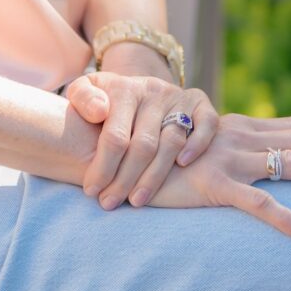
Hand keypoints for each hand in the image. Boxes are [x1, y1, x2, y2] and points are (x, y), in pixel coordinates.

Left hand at [63, 67, 217, 208]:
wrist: (135, 87)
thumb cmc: (104, 100)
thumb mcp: (84, 91)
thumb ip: (82, 98)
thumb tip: (99, 112)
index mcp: (124, 88)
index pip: (115, 135)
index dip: (103, 167)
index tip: (91, 191)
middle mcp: (153, 91)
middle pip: (143, 144)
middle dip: (124, 180)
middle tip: (110, 203)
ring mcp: (177, 96)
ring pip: (172, 140)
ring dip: (155, 176)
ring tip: (137, 200)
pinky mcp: (198, 101)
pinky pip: (207, 123)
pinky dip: (198, 144)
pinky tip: (182, 165)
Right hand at [140, 112, 290, 238]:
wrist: (113, 155)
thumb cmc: (149, 159)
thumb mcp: (189, 150)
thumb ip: (214, 151)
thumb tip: (240, 165)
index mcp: (232, 129)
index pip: (287, 128)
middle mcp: (235, 137)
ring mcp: (226, 159)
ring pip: (289, 164)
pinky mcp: (213, 184)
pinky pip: (256, 203)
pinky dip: (284, 218)